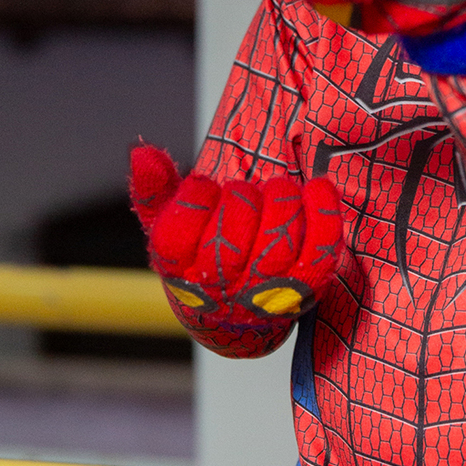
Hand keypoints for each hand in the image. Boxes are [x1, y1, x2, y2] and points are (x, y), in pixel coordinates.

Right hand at [129, 144, 341, 322]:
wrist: (235, 314)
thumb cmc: (199, 255)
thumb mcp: (168, 225)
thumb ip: (153, 190)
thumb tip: (142, 151)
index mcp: (180, 273)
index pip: (179, 234)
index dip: (196, 198)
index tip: (205, 185)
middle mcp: (220, 291)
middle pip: (230, 240)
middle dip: (241, 200)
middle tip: (247, 189)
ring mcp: (264, 294)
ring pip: (277, 245)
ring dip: (281, 203)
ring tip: (278, 188)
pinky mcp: (304, 289)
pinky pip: (319, 252)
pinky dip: (323, 214)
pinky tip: (318, 186)